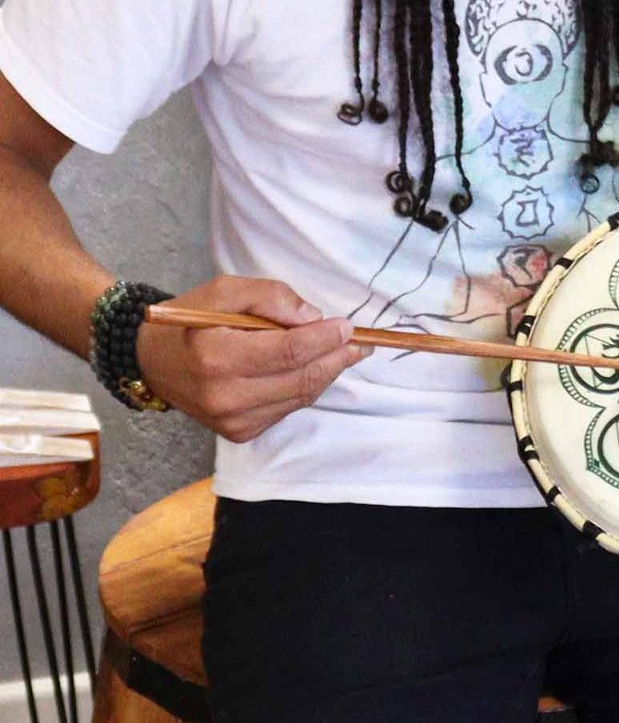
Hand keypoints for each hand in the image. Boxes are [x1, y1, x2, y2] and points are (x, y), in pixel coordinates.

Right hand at [134, 277, 370, 442]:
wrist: (153, 361)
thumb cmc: (189, 321)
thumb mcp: (223, 290)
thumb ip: (269, 297)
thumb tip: (312, 317)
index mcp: (216, 358)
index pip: (288, 352)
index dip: (323, 340)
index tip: (347, 327)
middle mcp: (225, 397)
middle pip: (301, 378)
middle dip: (336, 358)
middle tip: (361, 342)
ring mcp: (234, 420)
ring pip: (300, 396)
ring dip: (327, 373)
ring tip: (345, 352)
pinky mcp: (241, 432)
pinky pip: (288, 408)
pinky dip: (305, 387)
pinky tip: (313, 368)